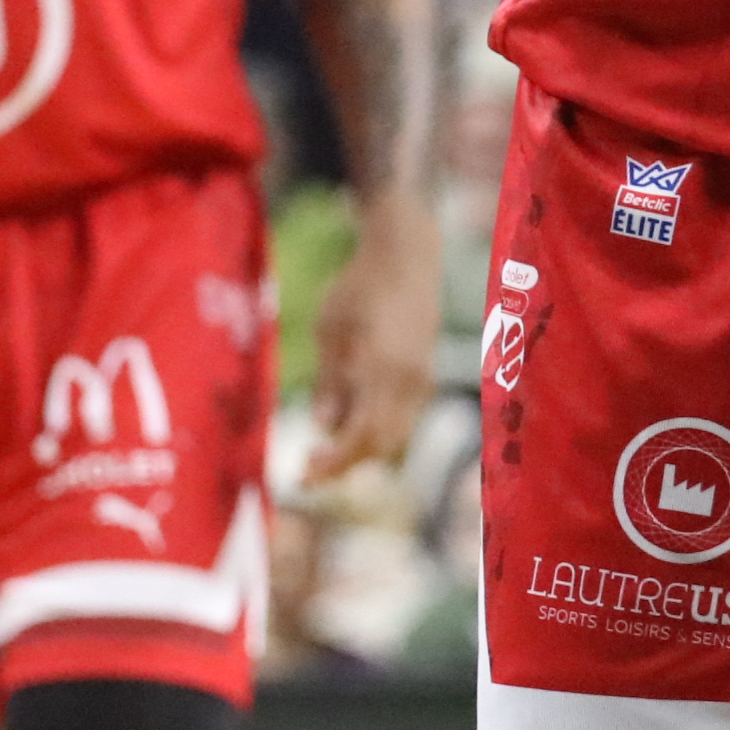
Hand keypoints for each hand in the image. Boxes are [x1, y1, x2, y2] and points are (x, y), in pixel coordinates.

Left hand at [305, 192, 440, 478]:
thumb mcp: (331, 329)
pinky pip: (404, 418)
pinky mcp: (427, 375)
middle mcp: (410, 380)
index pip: (361, 436)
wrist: (408, 254)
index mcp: (383, 369)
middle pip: (381, 444)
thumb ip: (330, 381)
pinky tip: (350, 421)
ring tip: (325, 447)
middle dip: (345, 463)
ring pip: (395, 435)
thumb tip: (323, 427)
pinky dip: (377, 429)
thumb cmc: (360, 284)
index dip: (333, 464)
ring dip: (361, 448)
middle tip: (308, 464)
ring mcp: (424, 378)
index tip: (302, 476)